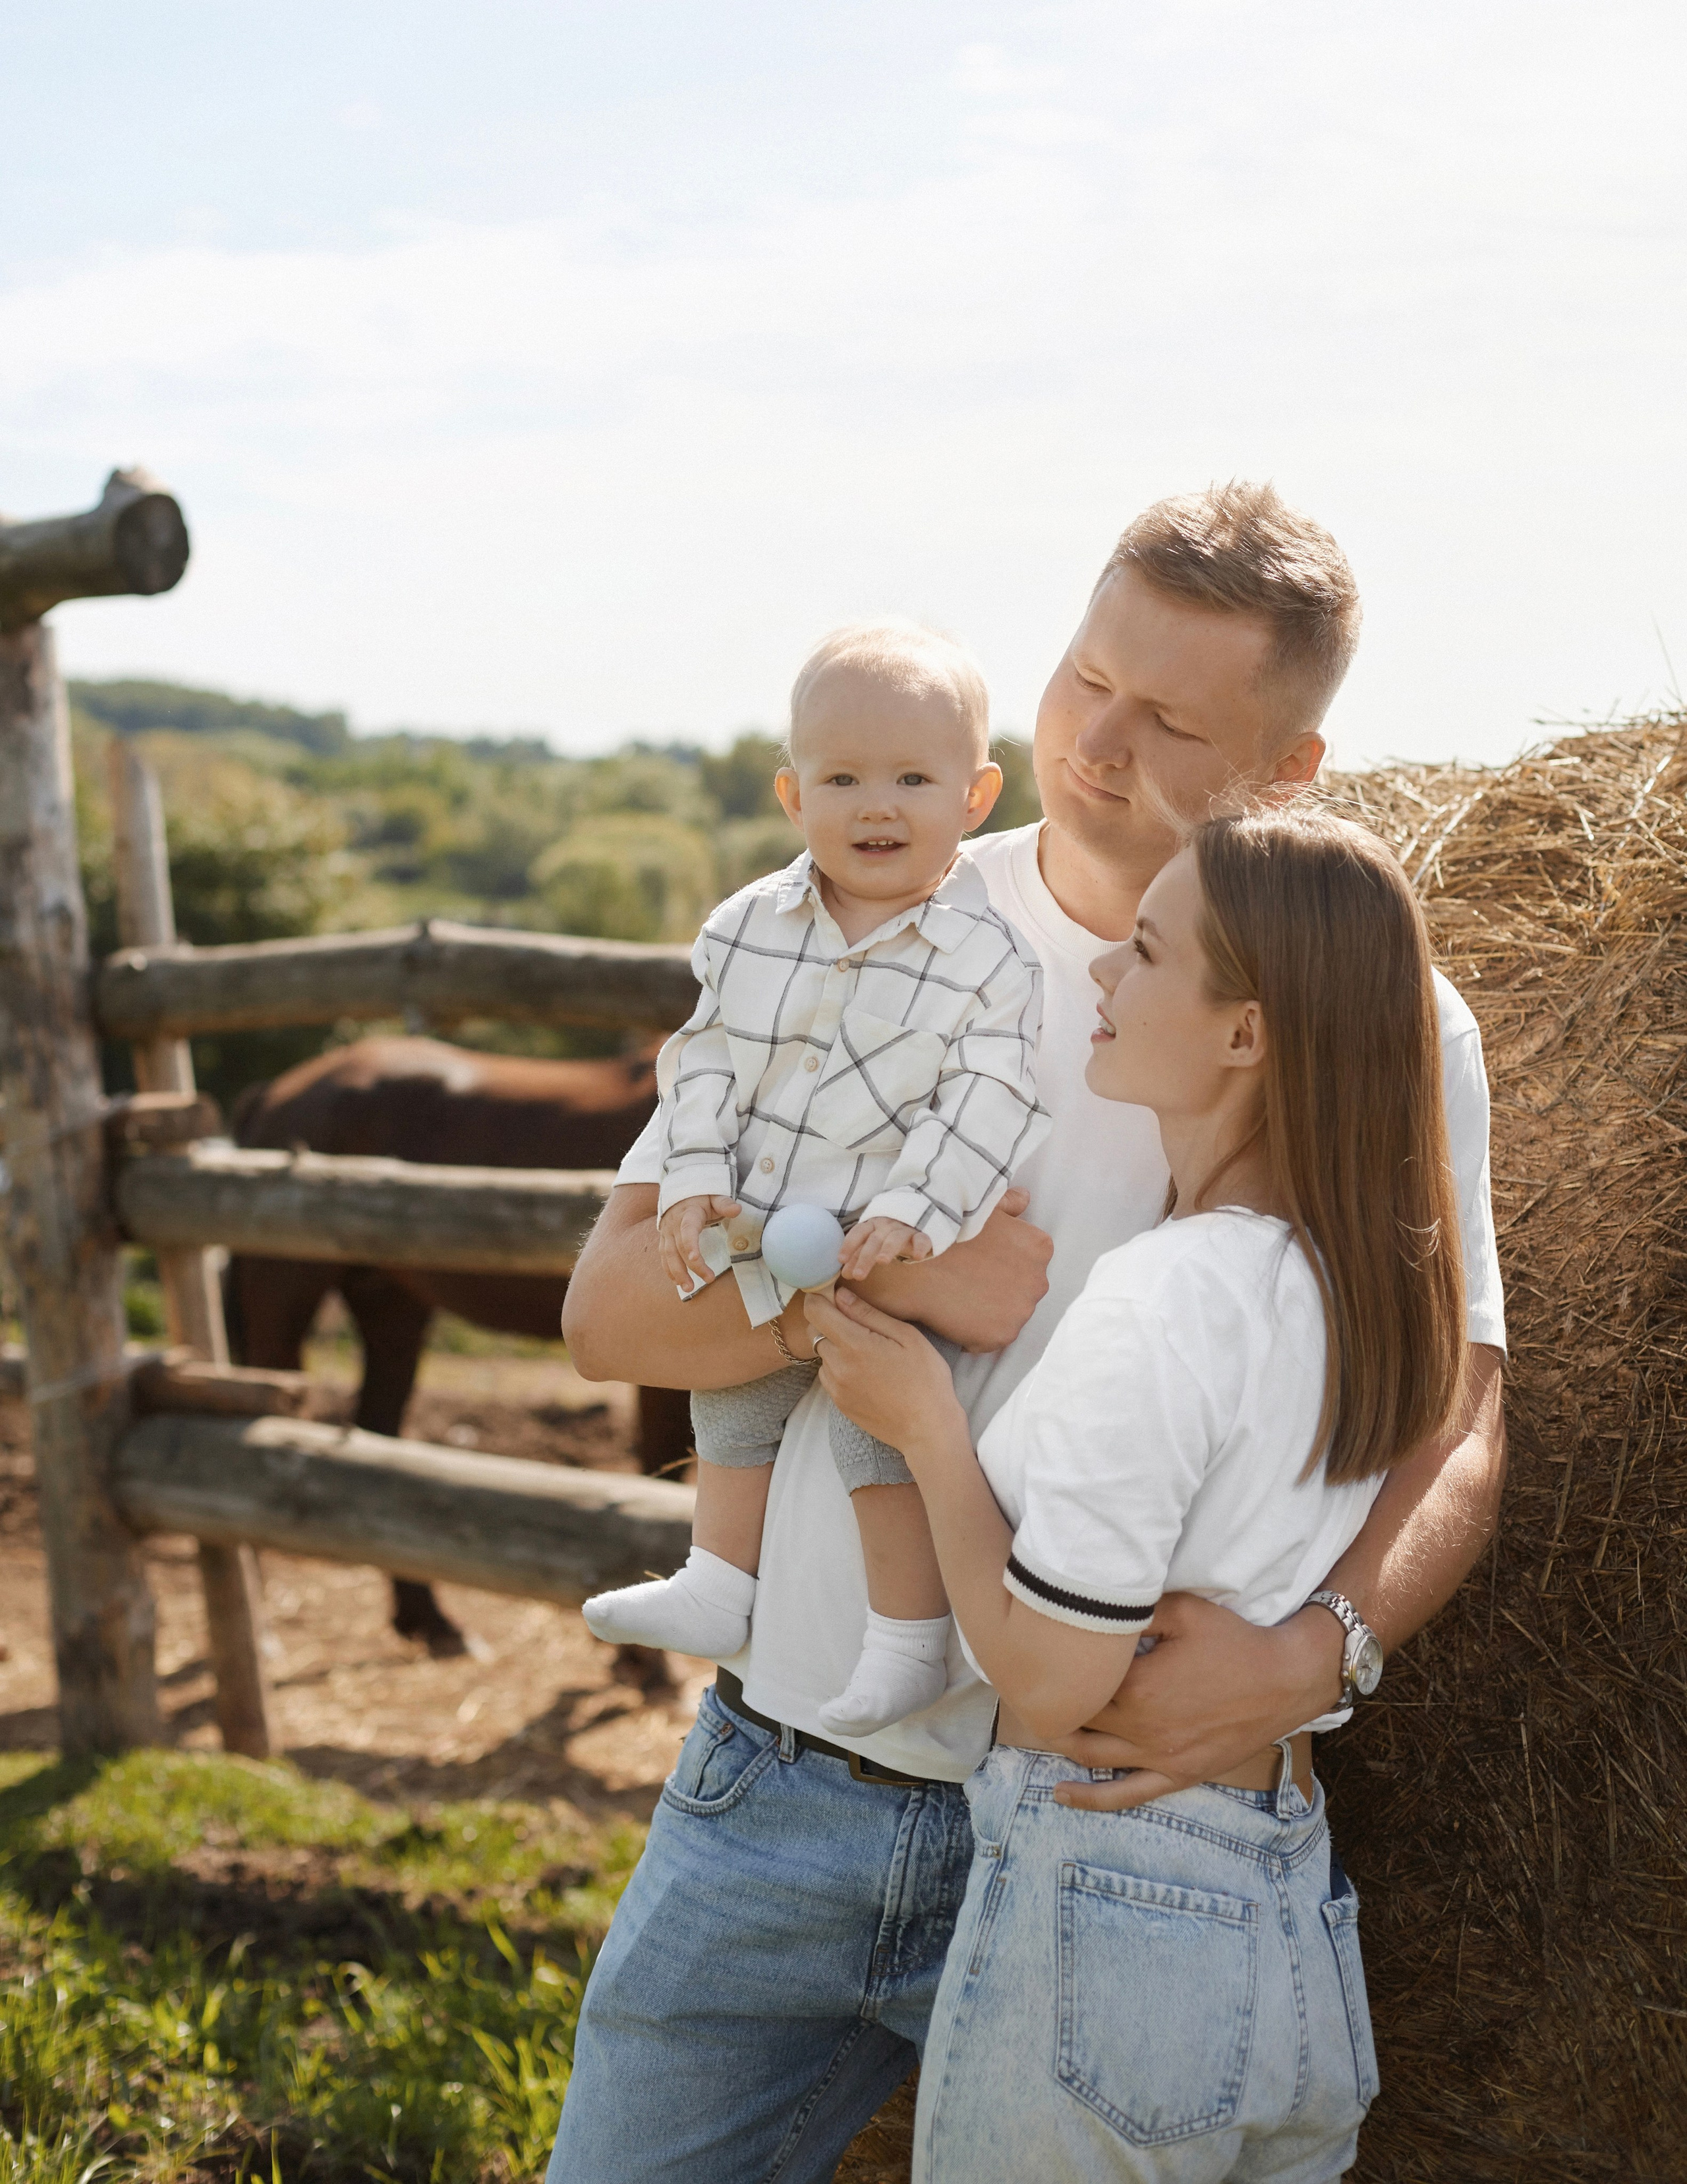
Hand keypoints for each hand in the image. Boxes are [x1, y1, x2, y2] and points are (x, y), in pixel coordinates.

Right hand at [657, 1195, 740, 1290]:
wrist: (679, 1194)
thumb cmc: (701, 1197)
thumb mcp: (714, 1196)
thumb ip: (724, 1203)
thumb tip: (737, 1210)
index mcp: (688, 1213)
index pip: (687, 1230)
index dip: (690, 1244)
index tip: (694, 1258)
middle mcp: (674, 1225)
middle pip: (679, 1248)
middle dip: (692, 1266)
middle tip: (708, 1279)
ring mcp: (667, 1233)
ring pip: (668, 1255)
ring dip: (677, 1273)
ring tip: (688, 1288)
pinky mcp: (664, 1240)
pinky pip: (664, 1257)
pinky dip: (669, 1270)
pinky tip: (677, 1283)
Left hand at [804, 1284, 965, 1454]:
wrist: (928, 1429)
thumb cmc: (926, 1379)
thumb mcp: (907, 1337)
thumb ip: (869, 1314)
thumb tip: (840, 1295)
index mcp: (854, 1344)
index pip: (815, 1311)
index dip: (819, 1298)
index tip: (832, 1294)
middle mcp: (837, 1366)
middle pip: (814, 1331)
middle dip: (828, 1321)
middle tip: (855, 1320)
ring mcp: (836, 1387)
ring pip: (821, 1354)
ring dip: (834, 1345)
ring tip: (866, 1349)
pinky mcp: (839, 1403)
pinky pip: (828, 1375)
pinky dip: (839, 1366)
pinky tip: (865, 1370)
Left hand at [839, 1216, 932, 1282]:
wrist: (917, 1220)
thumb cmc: (889, 1235)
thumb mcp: (873, 1243)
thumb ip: (859, 1256)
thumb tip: (845, 1274)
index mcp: (873, 1225)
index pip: (859, 1232)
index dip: (849, 1244)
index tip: (841, 1260)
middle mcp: (888, 1225)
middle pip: (874, 1240)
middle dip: (865, 1257)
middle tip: (858, 1276)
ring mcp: (905, 1229)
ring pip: (895, 1238)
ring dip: (888, 1249)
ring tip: (882, 1262)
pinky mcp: (922, 1235)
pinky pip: (922, 1239)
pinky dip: (920, 1246)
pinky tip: (917, 1257)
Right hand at [858, 1187, 1050, 1352]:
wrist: (915, 1264)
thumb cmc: (948, 1232)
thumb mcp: (982, 1209)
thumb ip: (1010, 1204)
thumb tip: (1025, 1198)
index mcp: (1039, 1248)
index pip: (1031, 1263)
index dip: (1004, 1264)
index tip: (982, 1263)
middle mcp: (1039, 1281)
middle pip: (1024, 1290)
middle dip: (1001, 1289)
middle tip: (969, 1282)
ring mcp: (1022, 1311)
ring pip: (1009, 1316)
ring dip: (990, 1312)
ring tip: (961, 1298)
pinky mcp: (1002, 1335)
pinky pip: (992, 1338)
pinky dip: (976, 1333)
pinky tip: (956, 1315)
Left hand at [1045, 1594, 1343, 1810]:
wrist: (1286, 1679)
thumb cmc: (1235, 1640)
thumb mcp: (1183, 1609)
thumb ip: (1136, 1606)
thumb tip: (1097, 1602)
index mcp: (1135, 1687)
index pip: (1076, 1683)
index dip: (1049, 1670)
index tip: (1031, 1656)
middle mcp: (1140, 1728)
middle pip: (1076, 1719)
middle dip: (1048, 1704)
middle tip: (1024, 1687)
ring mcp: (1158, 1757)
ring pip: (1091, 1756)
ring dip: (1060, 1742)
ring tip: (1037, 1724)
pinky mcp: (1178, 1774)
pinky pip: (1127, 1795)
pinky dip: (1090, 1800)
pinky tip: (1061, 1797)